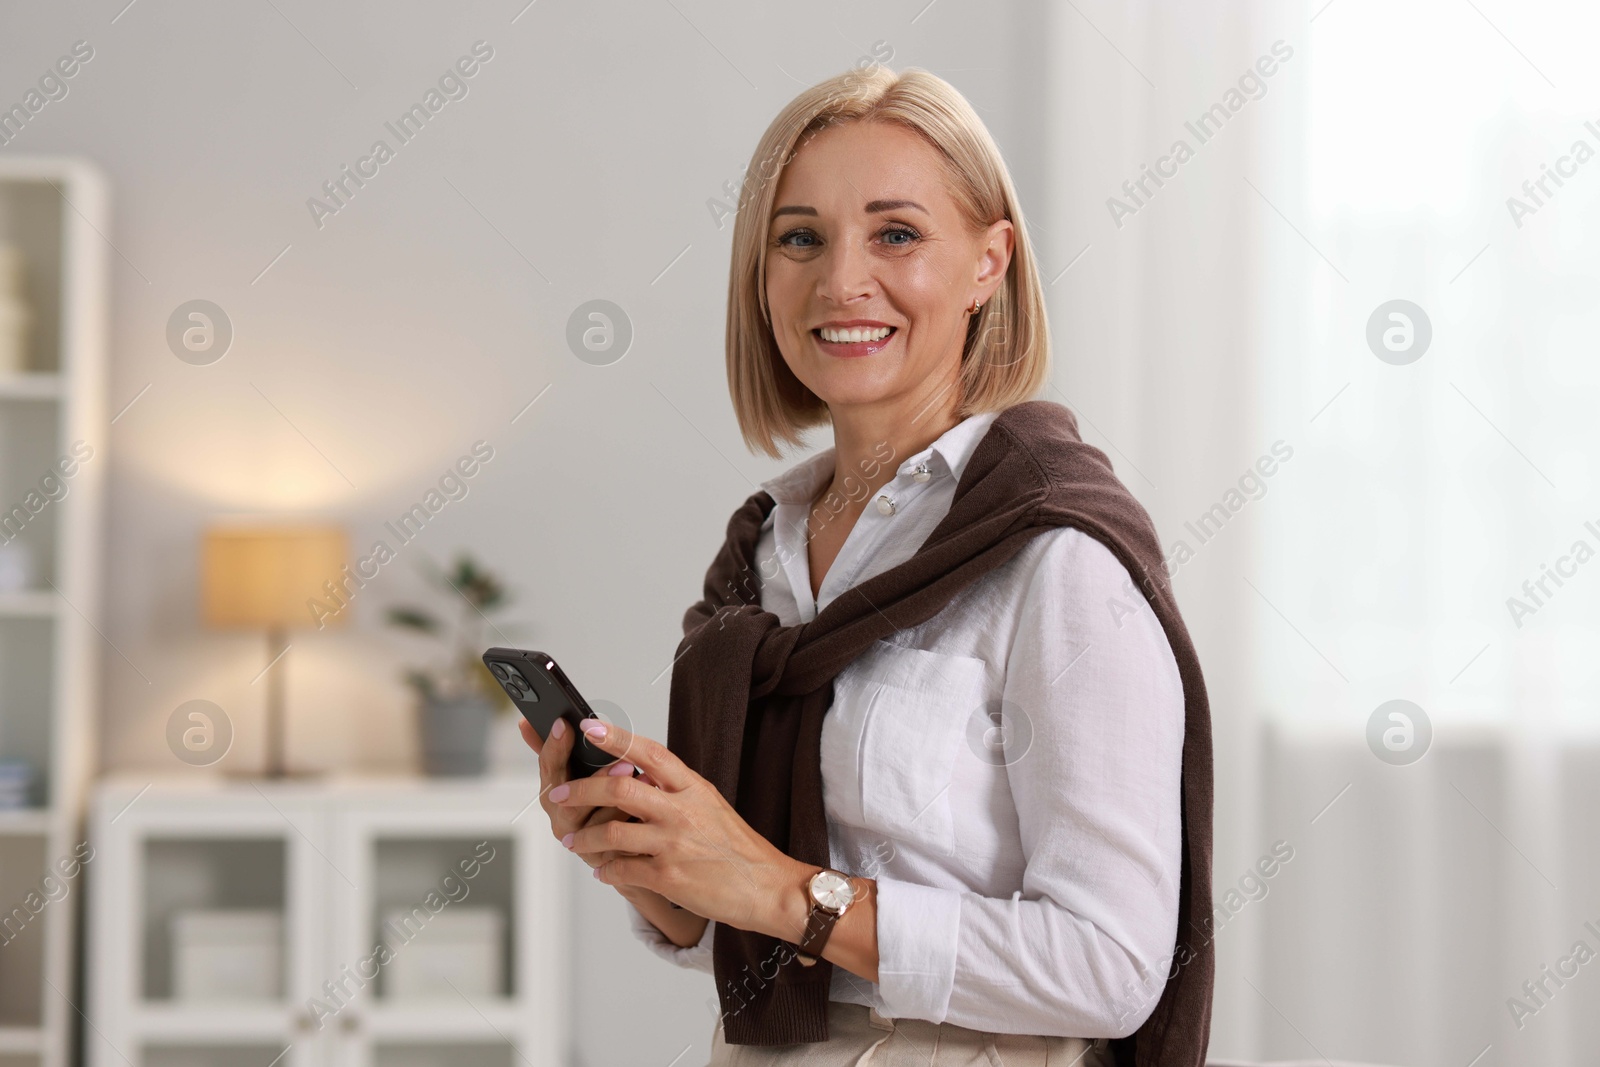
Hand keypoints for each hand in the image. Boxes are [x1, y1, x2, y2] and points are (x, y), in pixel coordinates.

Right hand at [519, 716, 652, 868]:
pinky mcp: (605, 859)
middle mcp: (562, 819)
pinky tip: (650, 807)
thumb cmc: (601, 803)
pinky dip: (633, 825)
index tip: (564, 723)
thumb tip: (526, 721)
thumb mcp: (579, 773)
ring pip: (597, 823)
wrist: (627, 847)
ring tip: (644, 780)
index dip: (554, 746)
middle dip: (596, 779)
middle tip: (622, 761)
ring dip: (620, 802)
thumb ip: (558, 750)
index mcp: (554, 794)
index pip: (548, 767)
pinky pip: (617, 845)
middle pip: (569, 799)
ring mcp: (581, 843)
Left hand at [546, 717, 811, 942]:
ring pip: (612, 834)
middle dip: (580, 790)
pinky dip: (607, 871)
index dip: (617, 737)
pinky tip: (603, 872)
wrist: (769, 886)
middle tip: (557, 792)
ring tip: (573, 841)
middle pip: (619, 790)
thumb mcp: (710, 804)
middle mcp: (683, 811)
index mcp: (693, 787)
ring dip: (585, 838)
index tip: (589, 726)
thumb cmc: (737, 846)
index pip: (650, 752)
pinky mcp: (670, 878)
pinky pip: (623, 870)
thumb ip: (674, 788)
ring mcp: (675, 844)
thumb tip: (635, 773)